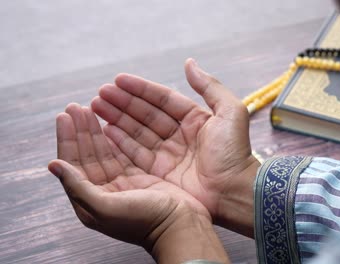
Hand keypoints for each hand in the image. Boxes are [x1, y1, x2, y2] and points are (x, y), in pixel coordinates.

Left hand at [48, 104, 227, 261]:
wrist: (180, 226)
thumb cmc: (144, 221)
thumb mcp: (105, 208)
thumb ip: (78, 187)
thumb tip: (53, 165)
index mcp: (91, 200)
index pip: (73, 164)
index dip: (67, 140)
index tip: (64, 116)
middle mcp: (104, 190)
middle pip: (88, 154)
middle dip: (81, 130)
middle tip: (75, 107)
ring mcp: (124, 182)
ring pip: (105, 151)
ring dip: (96, 130)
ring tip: (89, 109)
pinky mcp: (141, 176)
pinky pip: (124, 152)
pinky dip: (117, 137)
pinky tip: (111, 124)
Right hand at [91, 59, 259, 235]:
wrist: (234, 191)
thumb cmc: (234, 152)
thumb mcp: (230, 112)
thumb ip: (209, 86)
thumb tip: (189, 63)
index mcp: (195, 119)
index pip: (163, 99)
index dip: (141, 89)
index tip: (118, 79)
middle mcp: (179, 135)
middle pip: (146, 114)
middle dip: (123, 103)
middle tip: (100, 94)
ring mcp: (169, 154)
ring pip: (137, 132)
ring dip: (117, 119)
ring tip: (96, 107)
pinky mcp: (160, 173)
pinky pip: (136, 153)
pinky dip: (120, 142)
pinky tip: (104, 130)